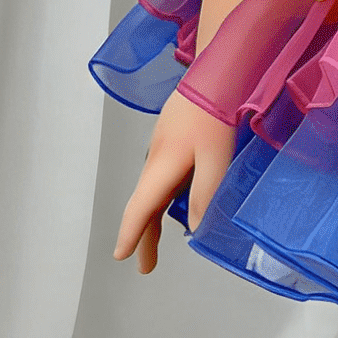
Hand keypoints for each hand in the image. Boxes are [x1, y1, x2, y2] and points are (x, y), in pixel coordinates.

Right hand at [113, 89, 236, 274]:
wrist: (214, 73)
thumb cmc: (214, 114)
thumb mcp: (216, 159)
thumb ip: (205, 195)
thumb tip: (195, 229)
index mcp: (161, 167)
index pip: (141, 209)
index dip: (131, 235)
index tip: (121, 255)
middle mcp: (155, 160)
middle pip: (145, 205)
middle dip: (144, 236)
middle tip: (144, 265)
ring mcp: (161, 148)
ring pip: (153, 191)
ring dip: (152, 218)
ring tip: (155, 243)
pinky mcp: (171, 139)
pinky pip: (161, 178)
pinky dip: (162, 199)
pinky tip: (175, 202)